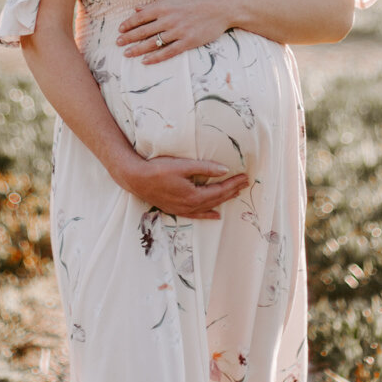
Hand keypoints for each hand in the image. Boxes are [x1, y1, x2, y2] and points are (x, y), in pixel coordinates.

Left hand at [117, 0, 244, 62]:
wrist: (223, 5)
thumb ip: (157, 2)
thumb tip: (138, 7)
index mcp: (165, 5)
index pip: (141, 16)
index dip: (129, 24)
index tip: (120, 29)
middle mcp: (169, 19)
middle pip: (143, 31)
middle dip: (128, 38)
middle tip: (118, 43)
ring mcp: (178, 31)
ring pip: (152, 43)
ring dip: (137, 49)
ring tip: (126, 54)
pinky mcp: (188, 41)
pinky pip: (168, 52)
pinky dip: (155, 57)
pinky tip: (145, 61)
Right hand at [117, 155, 248, 218]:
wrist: (136, 179)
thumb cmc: (158, 170)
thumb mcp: (184, 166)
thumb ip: (205, 168)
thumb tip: (224, 170)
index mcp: (194, 196)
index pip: (219, 190)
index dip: (233, 183)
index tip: (244, 177)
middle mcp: (190, 206)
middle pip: (216, 198)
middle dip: (232, 191)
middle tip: (244, 183)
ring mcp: (183, 209)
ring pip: (209, 207)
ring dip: (223, 200)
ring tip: (235, 194)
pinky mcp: (176, 209)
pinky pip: (196, 215)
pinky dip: (207, 215)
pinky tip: (216, 215)